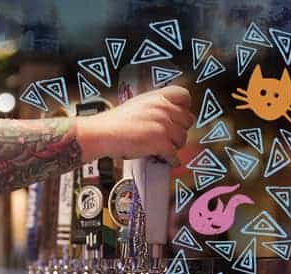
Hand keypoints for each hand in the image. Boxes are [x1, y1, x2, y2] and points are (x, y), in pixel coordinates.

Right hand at [76, 86, 193, 166]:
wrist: (103, 133)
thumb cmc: (115, 122)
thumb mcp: (138, 104)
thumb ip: (154, 107)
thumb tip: (166, 117)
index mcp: (157, 97)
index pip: (184, 96)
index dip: (185, 108)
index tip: (182, 116)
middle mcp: (162, 109)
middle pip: (187, 120)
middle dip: (180, 130)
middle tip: (172, 136)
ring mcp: (163, 126)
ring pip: (182, 139)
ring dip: (175, 146)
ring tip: (166, 149)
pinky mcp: (160, 143)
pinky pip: (174, 155)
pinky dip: (172, 160)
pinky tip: (168, 161)